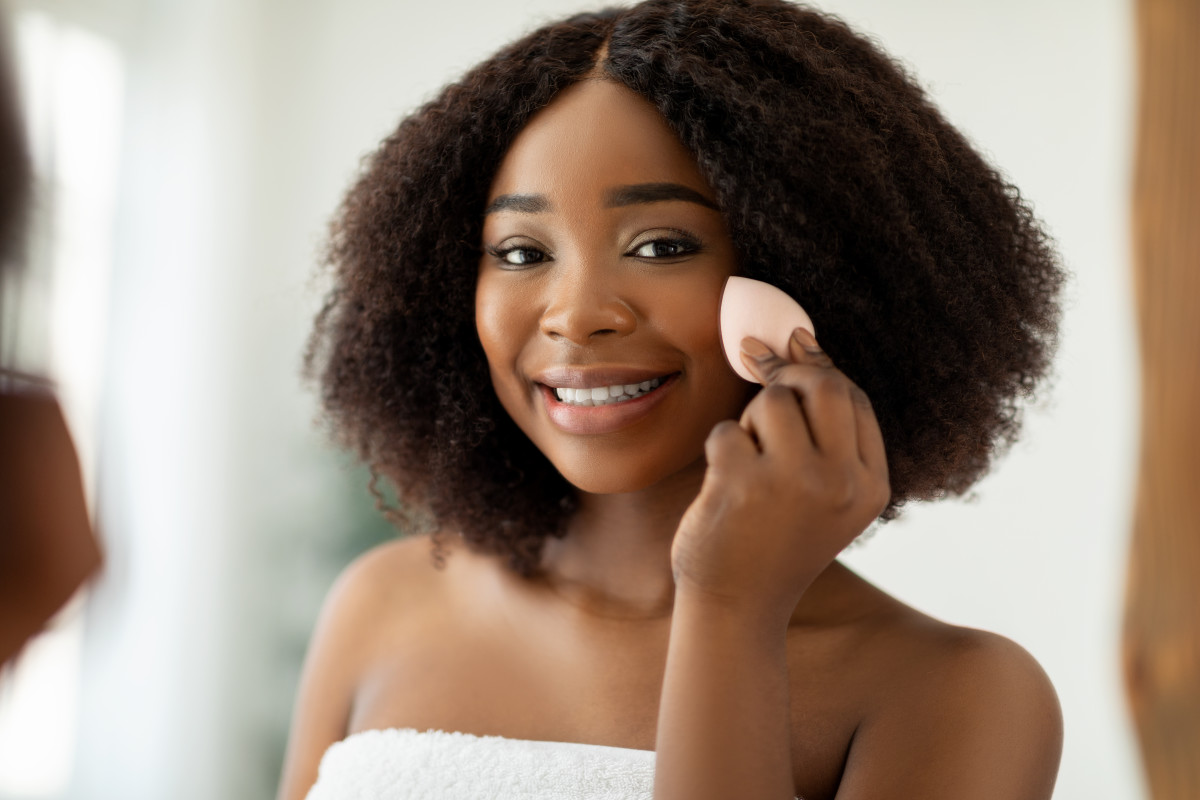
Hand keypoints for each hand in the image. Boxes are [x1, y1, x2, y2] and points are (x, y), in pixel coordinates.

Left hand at [670, 327, 889, 622]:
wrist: (737, 605)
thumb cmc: (775, 540)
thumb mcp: (823, 492)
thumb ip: (825, 426)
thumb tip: (801, 336)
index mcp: (871, 486)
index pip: (854, 398)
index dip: (818, 373)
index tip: (787, 364)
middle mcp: (842, 483)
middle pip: (823, 386)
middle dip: (788, 380)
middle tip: (764, 395)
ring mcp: (794, 482)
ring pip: (771, 401)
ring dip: (750, 423)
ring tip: (747, 464)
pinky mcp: (744, 483)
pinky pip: (726, 431)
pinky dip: (719, 450)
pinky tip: (723, 489)